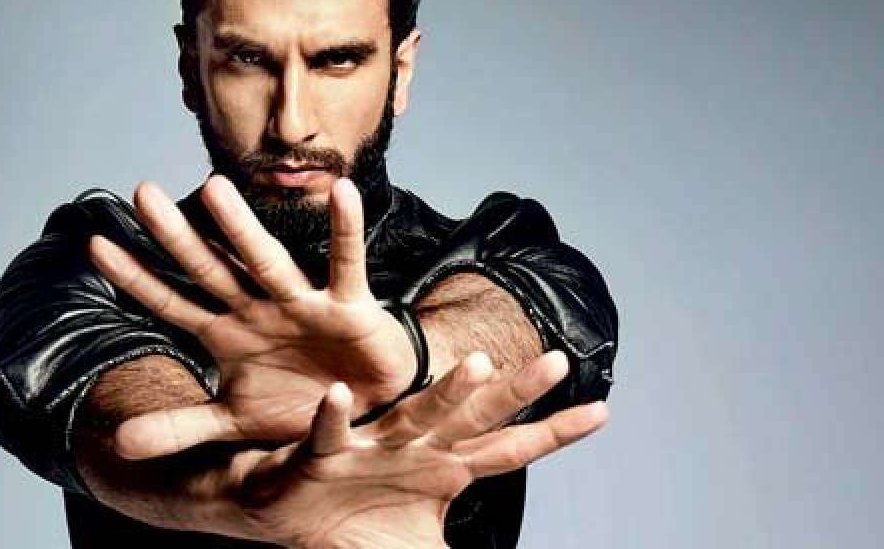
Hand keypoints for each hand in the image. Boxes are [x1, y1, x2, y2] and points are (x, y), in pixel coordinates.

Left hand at [88, 175, 417, 458]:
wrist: (364, 411)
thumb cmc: (297, 403)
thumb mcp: (234, 422)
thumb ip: (181, 428)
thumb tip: (116, 445)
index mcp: (227, 333)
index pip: (171, 302)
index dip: (135, 278)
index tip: (95, 244)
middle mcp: (258, 310)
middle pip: (209, 270)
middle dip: (176, 236)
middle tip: (142, 192)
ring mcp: (301, 305)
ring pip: (266, 262)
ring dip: (240, 229)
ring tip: (213, 187)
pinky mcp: (349, 307)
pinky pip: (347, 264)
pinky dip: (345, 230)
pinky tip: (342, 191)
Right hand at [221, 350, 608, 548]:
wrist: (281, 515)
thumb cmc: (350, 522)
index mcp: (441, 468)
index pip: (509, 449)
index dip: (553, 434)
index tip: (601, 412)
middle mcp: (414, 448)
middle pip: (475, 419)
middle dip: (515, 394)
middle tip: (557, 362)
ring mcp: (372, 447)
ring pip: (413, 415)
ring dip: (443, 394)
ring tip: (476, 366)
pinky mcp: (322, 455)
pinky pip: (328, 434)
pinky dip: (333, 417)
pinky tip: (340, 397)